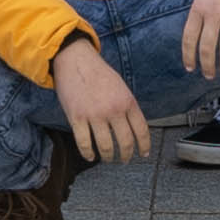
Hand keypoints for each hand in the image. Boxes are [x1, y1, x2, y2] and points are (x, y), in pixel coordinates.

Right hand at [53, 39, 150, 162]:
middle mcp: (113, 110)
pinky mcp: (77, 118)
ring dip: (108, 156)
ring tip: (107, 158)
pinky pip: (84, 143)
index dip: (144, 145)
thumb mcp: (120, 86)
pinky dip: (88, 153)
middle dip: (125, 155)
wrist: (75, 59)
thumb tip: (133, 127)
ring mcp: (95, 115)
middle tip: (124, 160)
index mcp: (127, 101)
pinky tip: (90, 156)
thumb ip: (127, 106)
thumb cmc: (98, 73)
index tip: (143, 154)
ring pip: (106, 146)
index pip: (141, 130)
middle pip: (125, 142)